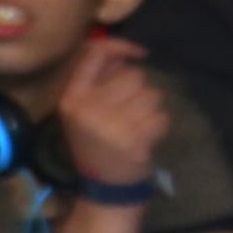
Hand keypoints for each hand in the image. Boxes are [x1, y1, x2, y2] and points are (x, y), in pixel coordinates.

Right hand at [53, 36, 168, 193]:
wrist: (105, 186)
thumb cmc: (96, 142)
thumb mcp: (83, 111)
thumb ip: (99, 80)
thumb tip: (124, 51)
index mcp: (71, 99)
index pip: (95, 54)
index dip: (121, 46)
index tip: (138, 52)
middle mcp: (87, 109)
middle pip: (134, 75)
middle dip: (139, 90)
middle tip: (129, 112)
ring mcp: (110, 125)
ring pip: (152, 95)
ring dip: (152, 110)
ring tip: (137, 126)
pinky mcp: (134, 139)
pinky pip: (162, 116)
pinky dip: (160, 126)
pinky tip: (145, 138)